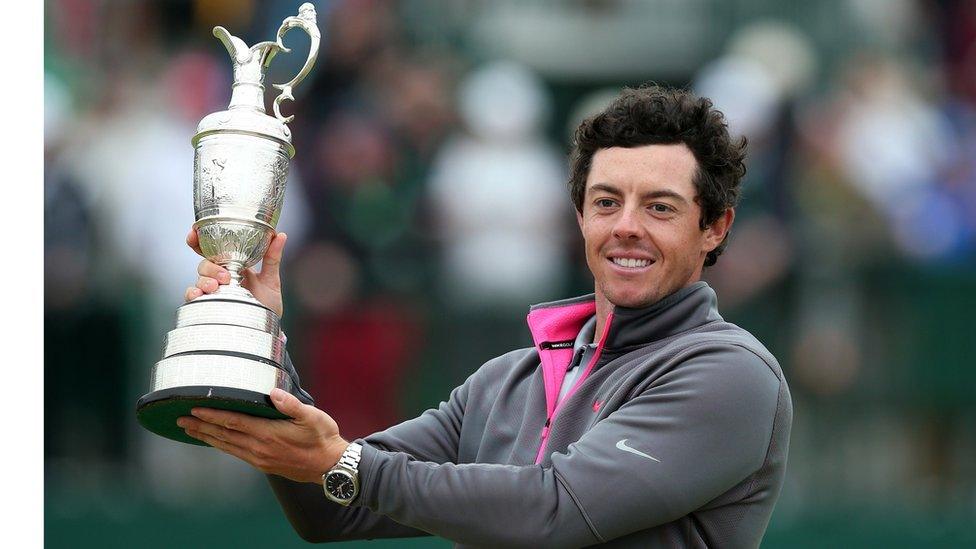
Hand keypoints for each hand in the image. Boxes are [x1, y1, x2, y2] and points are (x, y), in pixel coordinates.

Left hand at [177, 388, 348, 483]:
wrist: (330, 466)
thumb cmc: (323, 438)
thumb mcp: (312, 417)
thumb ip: (290, 404)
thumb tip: (273, 391)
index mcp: (268, 434)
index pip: (233, 422)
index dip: (212, 415)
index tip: (195, 408)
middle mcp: (259, 448)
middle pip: (223, 435)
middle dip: (200, 426)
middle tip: (181, 420)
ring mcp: (260, 458)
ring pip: (226, 446)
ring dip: (206, 437)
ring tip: (190, 430)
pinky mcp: (263, 464)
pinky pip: (235, 453)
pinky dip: (221, 446)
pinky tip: (215, 441)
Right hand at [185, 228, 286, 317]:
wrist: (267, 329)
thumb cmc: (268, 304)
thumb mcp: (271, 280)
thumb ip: (273, 258)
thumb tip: (280, 235)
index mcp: (232, 266)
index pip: (212, 249)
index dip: (199, 239)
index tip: (194, 232)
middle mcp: (220, 277)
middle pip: (205, 263)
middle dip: (210, 267)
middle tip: (225, 278)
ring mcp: (213, 291)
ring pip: (199, 279)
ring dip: (204, 280)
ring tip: (216, 287)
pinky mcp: (208, 305)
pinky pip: (193, 297)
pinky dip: (192, 294)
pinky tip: (198, 295)